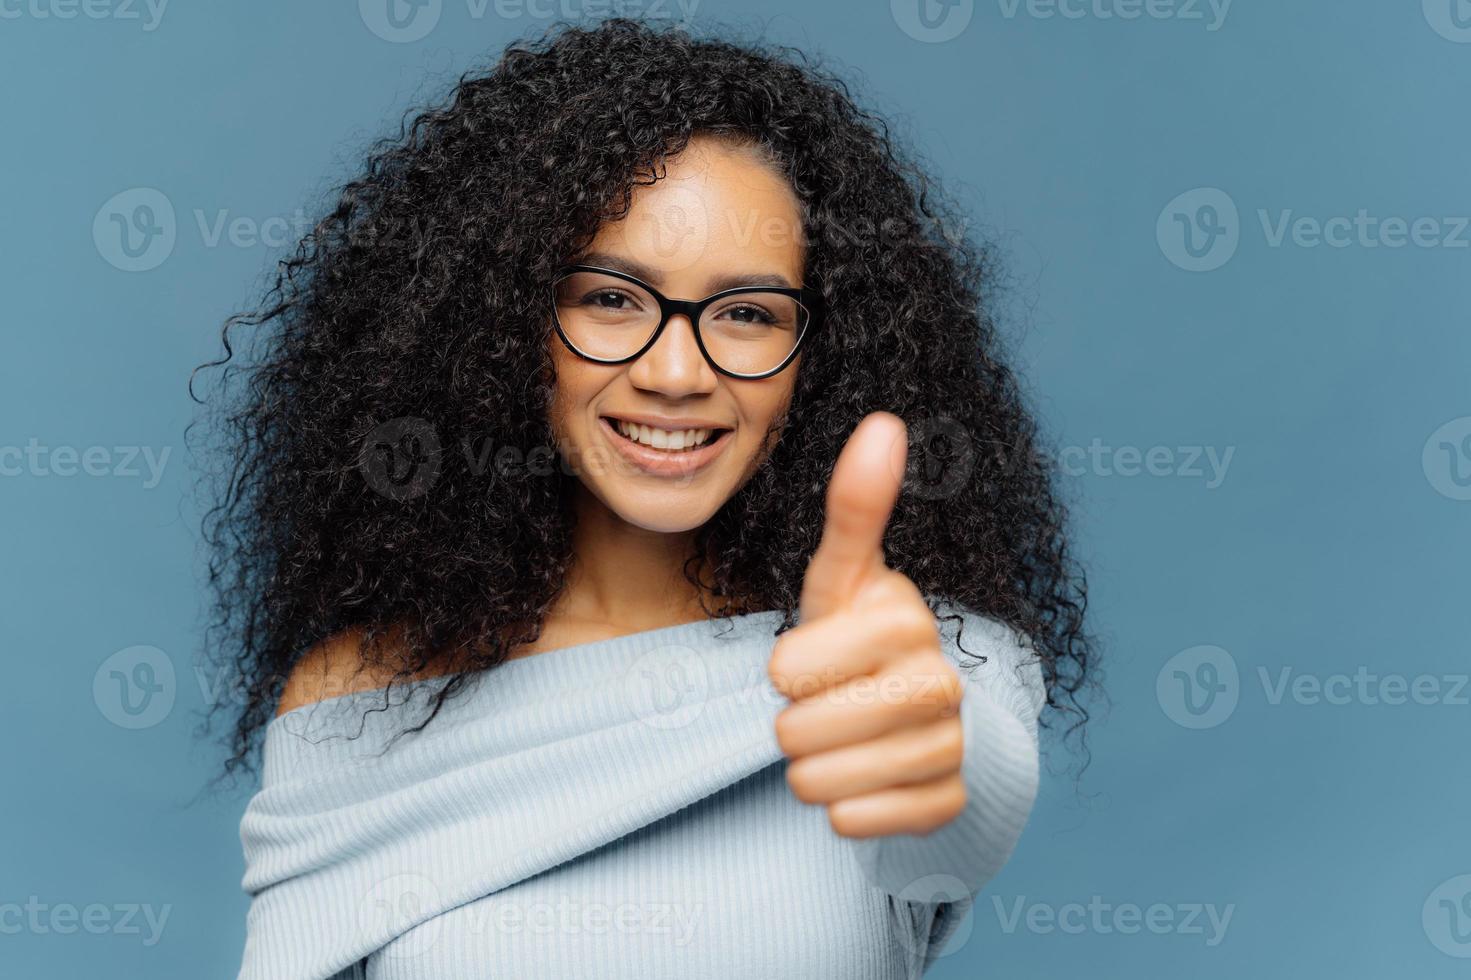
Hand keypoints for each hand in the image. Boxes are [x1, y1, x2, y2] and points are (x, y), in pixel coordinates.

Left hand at [769, 412, 967, 838]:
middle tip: (824, 704)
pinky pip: (853, 823)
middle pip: (797, 732)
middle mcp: (940, 681)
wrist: (913, 714)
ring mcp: (949, 746)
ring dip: (810, 769)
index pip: (786, 668)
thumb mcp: (842, 575)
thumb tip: (884, 420)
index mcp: (906, 617)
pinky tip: (863, 779)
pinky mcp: (946, 804)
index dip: (784, 669)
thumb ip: (855, 506)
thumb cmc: (858, 636)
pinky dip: (842, 810)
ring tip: (838, 739)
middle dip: (792, 723)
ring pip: (818, 784)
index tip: (810, 658)